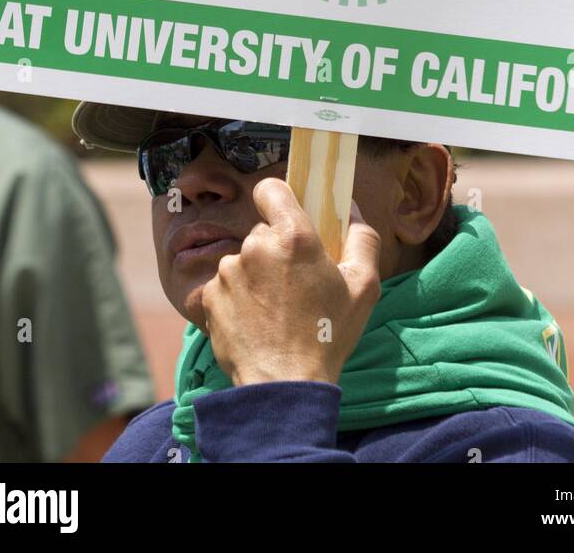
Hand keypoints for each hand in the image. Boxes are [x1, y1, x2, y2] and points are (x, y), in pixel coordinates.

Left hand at [200, 179, 380, 386]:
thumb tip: (350, 209)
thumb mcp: (364, 287)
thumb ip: (362, 238)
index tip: (288, 216)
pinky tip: (256, 321)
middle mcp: (255, 246)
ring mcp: (228, 271)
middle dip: (276, 250)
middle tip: (294, 283)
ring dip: (256, 275)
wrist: (283, 384)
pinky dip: (238, 298)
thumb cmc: (327, 335)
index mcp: (293, 237)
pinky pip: (226, 285)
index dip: (279, 198)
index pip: (271, 189)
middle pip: (262, 231)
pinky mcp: (209, 296)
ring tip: (275, 310)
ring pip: (244, 260)